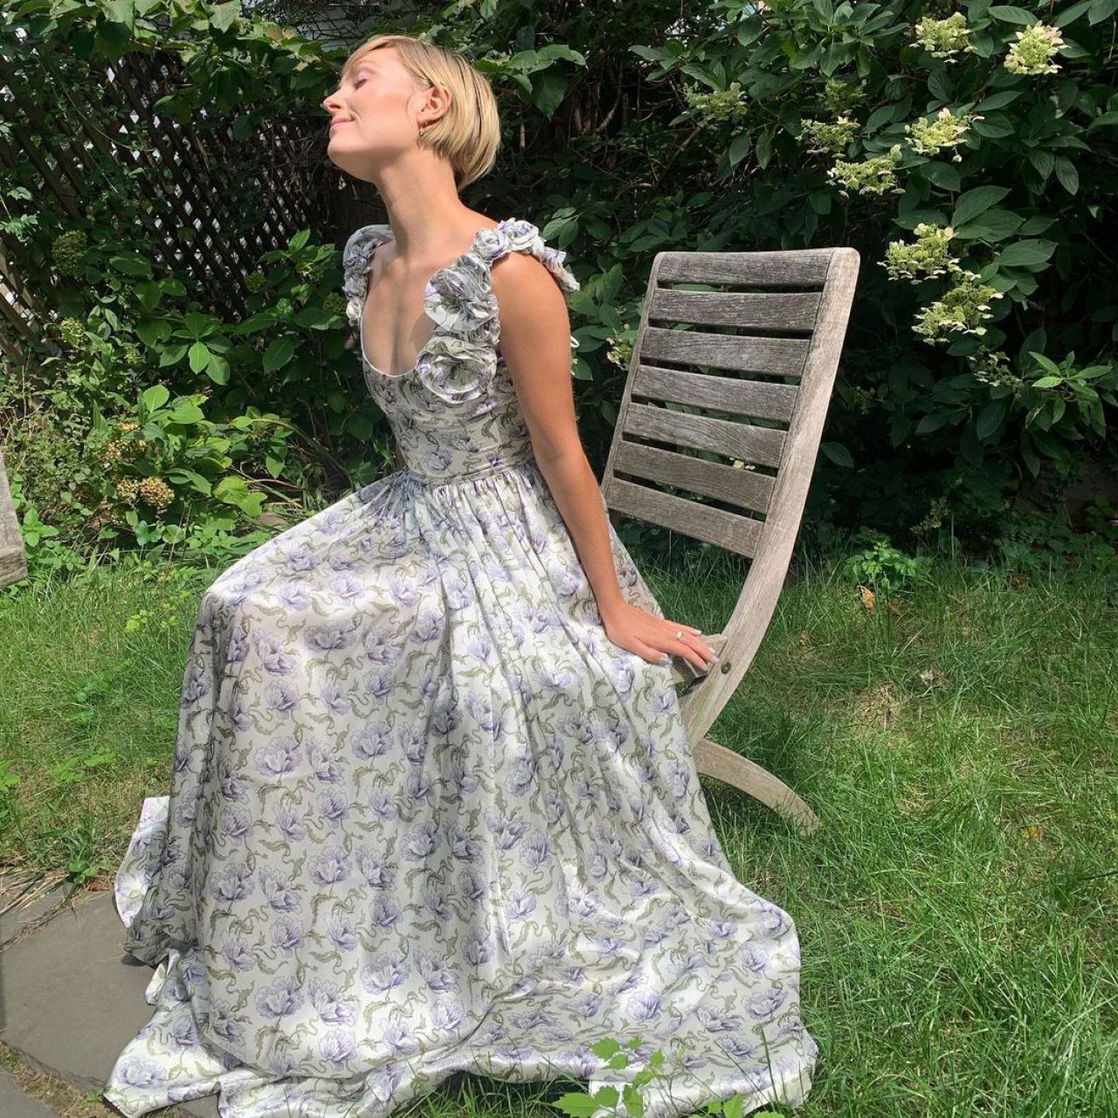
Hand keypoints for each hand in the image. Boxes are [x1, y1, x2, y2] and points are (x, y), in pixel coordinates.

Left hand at [600, 601, 717, 671]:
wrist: (615, 610)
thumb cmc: (620, 630)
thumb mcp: (631, 646)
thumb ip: (649, 654)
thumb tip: (667, 660)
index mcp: (660, 640)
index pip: (683, 651)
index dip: (695, 658)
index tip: (706, 667)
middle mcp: (665, 632)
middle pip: (689, 643)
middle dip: (703, 651)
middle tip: (716, 660)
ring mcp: (664, 626)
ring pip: (687, 635)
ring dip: (700, 642)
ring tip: (711, 649)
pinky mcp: (660, 622)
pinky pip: (679, 626)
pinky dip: (690, 630)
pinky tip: (697, 632)